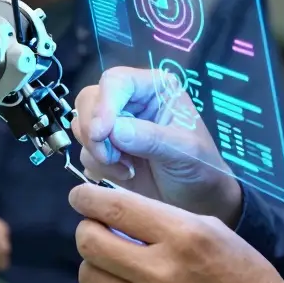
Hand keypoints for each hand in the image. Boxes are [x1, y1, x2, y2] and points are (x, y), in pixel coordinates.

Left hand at [69, 182, 283, 282]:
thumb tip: (116, 214)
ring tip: (117, 262)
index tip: (79, 196)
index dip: (87, 198)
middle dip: (87, 229)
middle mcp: (159, 272)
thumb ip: (163, 220)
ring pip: (89, 275)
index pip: (114, 208)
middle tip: (96, 228)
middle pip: (89, 242)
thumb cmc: (244, 278)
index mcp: (182, 236)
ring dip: (97, 263)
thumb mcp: (212, 230)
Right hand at [71, 67, 241, 223]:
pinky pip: (85, 152)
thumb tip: (114, 130)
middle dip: (94, 131)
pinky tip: (126, 174)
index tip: (100, 133)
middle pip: (90, 100)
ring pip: (82, 127)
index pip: (115, 81)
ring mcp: (115, 125)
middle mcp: (131, 100)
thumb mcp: (184, 150)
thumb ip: (151, 138)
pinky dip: (100, 166)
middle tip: (111, 157)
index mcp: (153, 88)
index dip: (103, 104)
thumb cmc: (200, 167)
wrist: (198, 201)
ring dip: (98, 151)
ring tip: (127, 168)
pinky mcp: (106, 150)